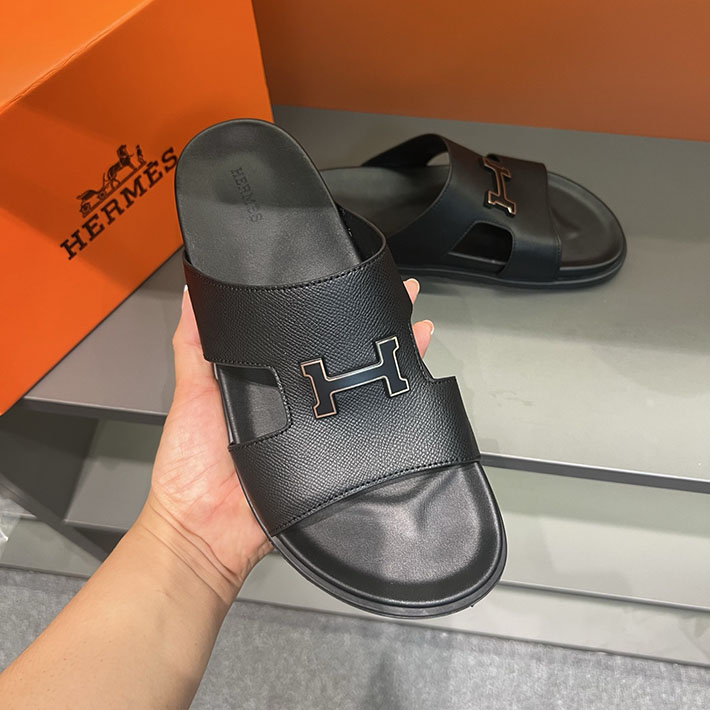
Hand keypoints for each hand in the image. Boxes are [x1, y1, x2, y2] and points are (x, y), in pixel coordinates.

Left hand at [141, 279, 433, 602]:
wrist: (204, 530)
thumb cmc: (190, 465)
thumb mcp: (189, 392)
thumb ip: (192, 345)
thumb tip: (193, 292)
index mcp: (272, 380)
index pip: (306, 335)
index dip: (329, 310)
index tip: (346, 281)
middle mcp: (304, 402)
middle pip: (346, 359)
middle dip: (376, 328)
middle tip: (400, 297)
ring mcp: (324, 431)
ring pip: (367, 390)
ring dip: (396, 362)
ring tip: (417, 331)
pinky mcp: (337, 461)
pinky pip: (371, 436)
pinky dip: (397, 415)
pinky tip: (413, 389)